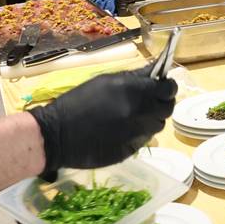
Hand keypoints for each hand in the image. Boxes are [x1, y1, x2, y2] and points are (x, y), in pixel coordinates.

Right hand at [29, 66, 176, 178]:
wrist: (56, 134)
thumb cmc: (77, 101)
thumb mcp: (105, 81)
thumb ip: (133, 78)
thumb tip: (155, 72)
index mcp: (133, 92)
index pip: (168, 89)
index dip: (168, 87)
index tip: (162, 86)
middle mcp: (139, 113)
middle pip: (167, 109)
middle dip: (162, 103)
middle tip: (149, 101)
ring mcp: (136, 135)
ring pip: (157, 126)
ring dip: (151, 119)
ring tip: (133, 116)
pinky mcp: (130, 151)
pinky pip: (143, 140)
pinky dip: (138, 133)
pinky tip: (122, 130)